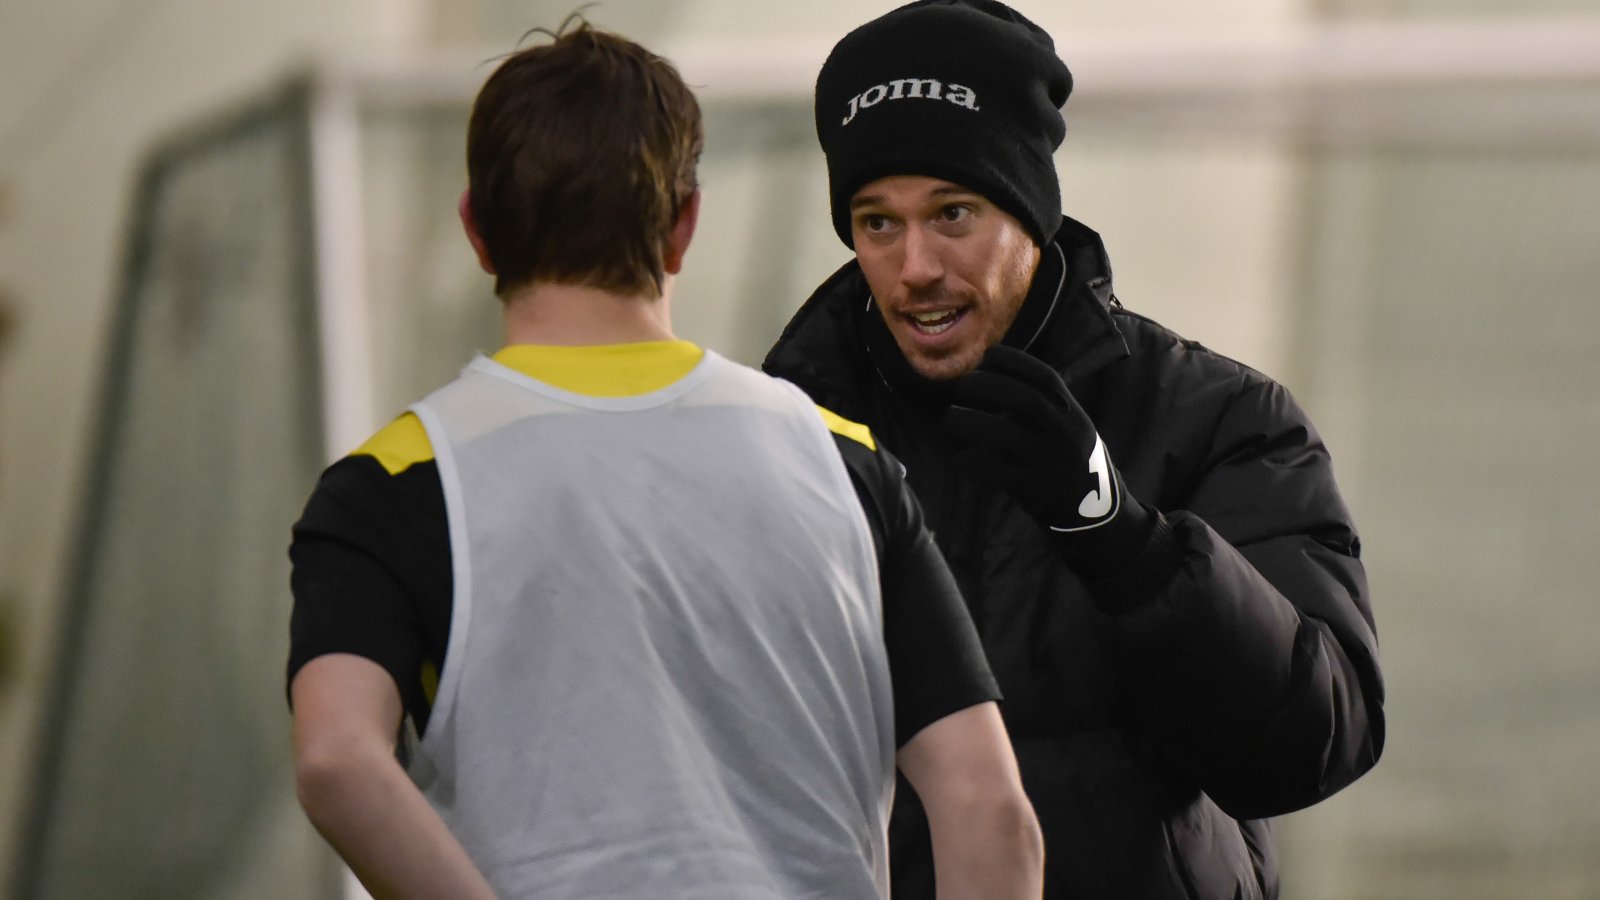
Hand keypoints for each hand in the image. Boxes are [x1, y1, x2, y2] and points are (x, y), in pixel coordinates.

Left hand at [942, 345, 1150, 574]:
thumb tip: (988, 379)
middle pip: (1024, 399)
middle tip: (962, 385)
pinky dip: (972, 461)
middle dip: (988, 385)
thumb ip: (1039, 407)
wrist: (1095, 514)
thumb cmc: (1067, 462)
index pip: (1044, 377)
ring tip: (951, 418)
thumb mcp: (1067, 428)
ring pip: (1004, 433)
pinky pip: (995, 470)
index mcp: (1072, 413)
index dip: (1014, 361)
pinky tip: (960, 459)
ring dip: (970, 421)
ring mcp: (1051, 462)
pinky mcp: (1035, 489)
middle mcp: (1065, 433)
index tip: (987, 354)